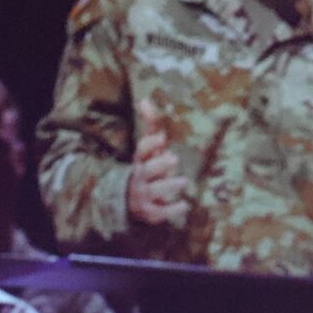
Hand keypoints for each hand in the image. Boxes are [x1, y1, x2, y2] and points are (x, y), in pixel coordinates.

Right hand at [127, 100, 189, 224]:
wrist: (127, 201)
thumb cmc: (146, 169)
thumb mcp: (148, 150)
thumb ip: (151, 127)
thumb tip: (145, 100)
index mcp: (140, 161)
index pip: (142, 150)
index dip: (150, 144)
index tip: (162, 139)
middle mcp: (140, 177)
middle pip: (147, 170)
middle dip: (159, 164)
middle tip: (174, 158)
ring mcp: (143, 195)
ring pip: (154, 191)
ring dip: (168, 185)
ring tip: (184, 181)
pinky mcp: (150, 212)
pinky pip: (160, 212)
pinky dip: (172, 210)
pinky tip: (185, 205)